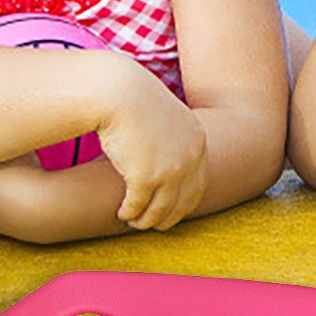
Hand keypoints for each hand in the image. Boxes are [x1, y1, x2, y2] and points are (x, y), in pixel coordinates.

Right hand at [95, 66, 207, 230]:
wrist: (118, 91)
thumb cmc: (135, 101)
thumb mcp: (164, 118)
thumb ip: (172, 138)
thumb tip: (167, 159)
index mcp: (197, 141)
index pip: (197, 184)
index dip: (183, 202)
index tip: (170, 210)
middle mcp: (190, 158)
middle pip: (183, 201)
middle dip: (167, 217)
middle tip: (153, 224)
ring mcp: (171, 169)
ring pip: (161, 209)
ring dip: (146, 220)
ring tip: (134, 221)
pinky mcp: (146, 176)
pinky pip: (138, 205)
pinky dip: (130, 213)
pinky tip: (122, 213)